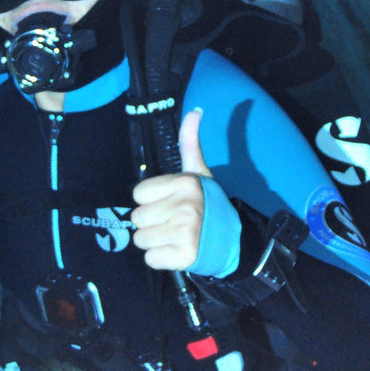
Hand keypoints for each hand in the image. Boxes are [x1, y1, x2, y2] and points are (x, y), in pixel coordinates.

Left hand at [131, 109, 210, 270]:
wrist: (233, 241)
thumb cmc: (207, 205)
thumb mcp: (198, 173)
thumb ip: (190, 143)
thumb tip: (195, 111)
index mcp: (185, 183)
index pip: (138, 194)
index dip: (151, 200)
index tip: (169, 203)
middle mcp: (185, 206)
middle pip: (137, 218)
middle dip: (152, 223)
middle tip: (173, 222)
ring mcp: (185, 232)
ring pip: (140, 240)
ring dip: (155, 242)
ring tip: (174, 237)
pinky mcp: (185, 256)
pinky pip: (150, 259)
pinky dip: (161, 259)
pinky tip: (177, 251)